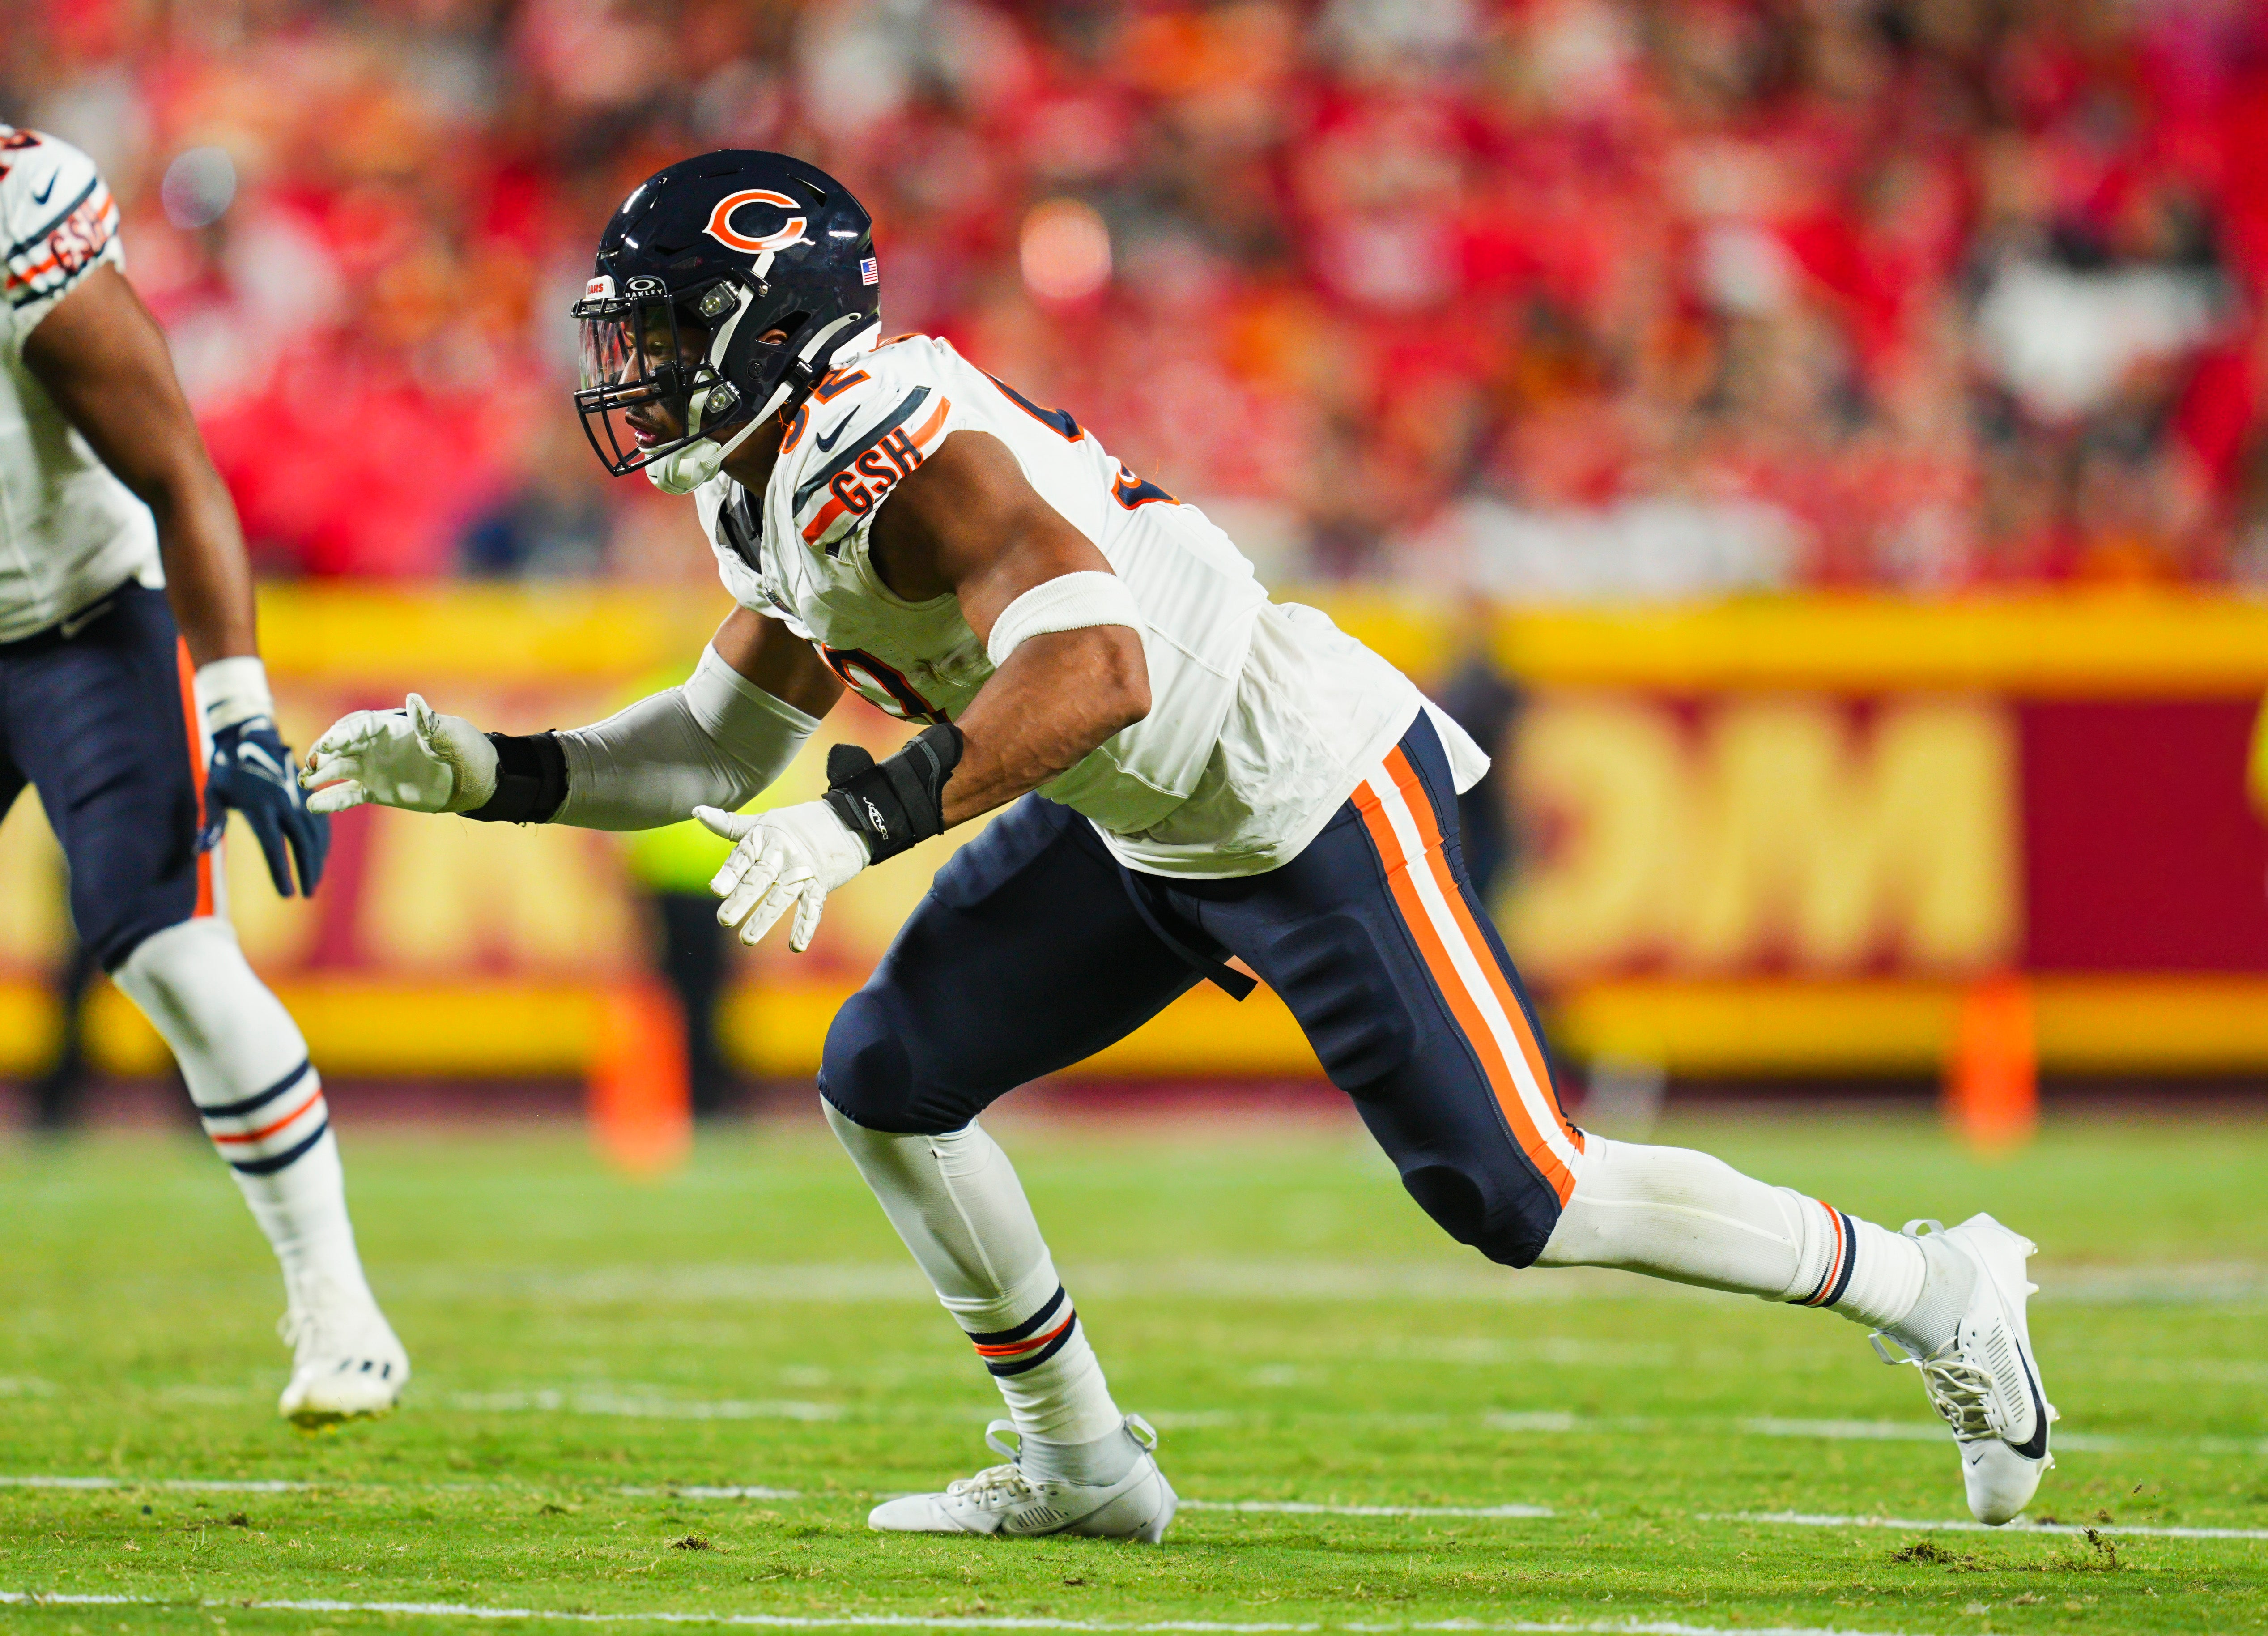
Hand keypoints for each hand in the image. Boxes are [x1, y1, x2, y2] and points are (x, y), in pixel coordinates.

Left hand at [201, 718, 329, 896]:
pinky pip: (321, 820)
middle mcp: (284, 802)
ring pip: (316, 833)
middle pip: (303, 843)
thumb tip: (198, 849)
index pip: (274, 847)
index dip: (282, 873)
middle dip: (308, 871)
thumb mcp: (212, 792)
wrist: (248, 735)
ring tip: (314, 882)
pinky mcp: (307, 792)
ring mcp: (298, 796)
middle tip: (308, 894)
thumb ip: (211, 821)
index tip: (286, 895)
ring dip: (318, 859)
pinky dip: (323, 841)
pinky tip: (320, 855)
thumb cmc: (225, 769)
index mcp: (259, 806)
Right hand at [300, 694, 497, 814]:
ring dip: (321, 773)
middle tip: (312, 763)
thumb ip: (429, 723)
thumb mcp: (451, 736)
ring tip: (305, 782)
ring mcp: (374, 768)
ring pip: (339, 768)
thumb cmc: (466, 751)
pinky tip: (313, 805)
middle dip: (325, 751)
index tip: (331, 743)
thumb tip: (414, 699)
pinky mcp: (376, 790)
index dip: (343, 733)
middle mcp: (376, 745)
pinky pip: (348, 794)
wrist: (475, 782)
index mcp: (392, 727)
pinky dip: (331, 799)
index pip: (359, 726)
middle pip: (341, 745)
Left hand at [697, 799, 869, 951]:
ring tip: (747, 939)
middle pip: (761, 878)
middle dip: (743, 899)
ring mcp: (803, 872)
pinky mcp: (820, 886)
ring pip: (782, 897)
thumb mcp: (762, 821)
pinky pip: (812, 908)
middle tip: (724, 919)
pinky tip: (796, 946)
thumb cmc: (794, 825)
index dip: (729, 873)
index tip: (715, 889)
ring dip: (765, 918)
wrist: (845, 822)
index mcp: (766, 838)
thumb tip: (696, 811)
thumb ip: (730, 824)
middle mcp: (784, 854)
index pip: (744, 857)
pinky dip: (805, 927)